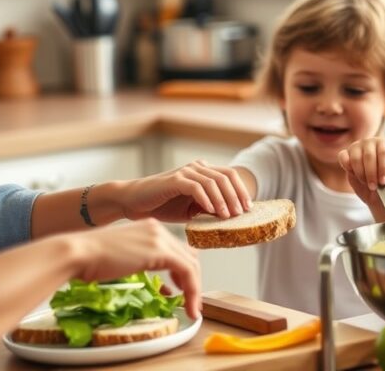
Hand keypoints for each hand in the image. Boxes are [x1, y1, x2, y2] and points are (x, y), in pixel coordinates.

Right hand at [71, 219, 201, 318]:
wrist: (79, 253)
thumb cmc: (91, 260)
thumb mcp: (124, 260)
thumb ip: (145, 267)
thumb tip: (163, 287)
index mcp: (149, 228)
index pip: (178, 250)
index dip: (185, 272)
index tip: (183, 290)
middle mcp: (158, 230)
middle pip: (189, 255)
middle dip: (193, 281)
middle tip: (191, 302)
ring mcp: (160, 238)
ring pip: (192, 264)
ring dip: (195, 289)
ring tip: (192, 308)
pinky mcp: (160, 251)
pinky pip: (187, 272)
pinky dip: (192, 290)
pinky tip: (188, 306)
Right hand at [118, 161, 250, 222]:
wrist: (135, 202)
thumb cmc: (163, 206)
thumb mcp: (191, 209)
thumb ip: (208, 208)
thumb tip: (229, 217)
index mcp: (203, 172)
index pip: (230, 176)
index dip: (242, 191)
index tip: (248, 209)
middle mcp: (196, 167)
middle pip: (226, 176)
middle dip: (237, 195)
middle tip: (241, 214)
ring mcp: (186, 171)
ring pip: (213, 181)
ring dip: (223, 199)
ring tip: (228, 216)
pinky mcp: (175, 179)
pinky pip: (197, 187)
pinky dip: (207, 199)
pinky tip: (211, 212)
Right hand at [338, 138, 384, 219]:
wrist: (371, 186)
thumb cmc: (383, 179)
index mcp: (383, 144)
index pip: (384, 153)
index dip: (383, 168)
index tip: (383, 182)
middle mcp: (369, 142)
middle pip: (369, 156)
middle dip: (371, 174)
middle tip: (374, 186)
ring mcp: (355, 147)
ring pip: (356, 159)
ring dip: (360, 173)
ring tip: (366, 182)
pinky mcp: (344, 154)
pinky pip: (343, 158)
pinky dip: (347, 167)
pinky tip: (353, 174)